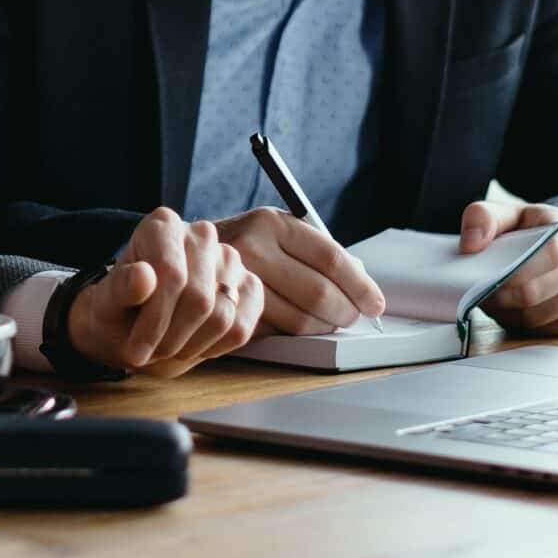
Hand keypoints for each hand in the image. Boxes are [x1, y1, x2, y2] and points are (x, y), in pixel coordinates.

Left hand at [66, 208, 262, 377]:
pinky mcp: (250, 287)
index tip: (135, 350)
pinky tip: (191, 343)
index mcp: (163, 225)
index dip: (154, 321)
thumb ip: (121, 289)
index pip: (171, 275)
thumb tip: (143, 276)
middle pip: (199, 299)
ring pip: (222, 317)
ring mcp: (230, 260)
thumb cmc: (119, 311)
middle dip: (171, 338)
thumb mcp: (107, 304)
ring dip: (190, 346)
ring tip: (167, 347)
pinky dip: (214, 348)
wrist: (135, 325)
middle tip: (150, 352)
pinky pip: (241, 329)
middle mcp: (201, 234)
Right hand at [213, 206, 387, 334]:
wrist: (182, 254)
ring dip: (322, 327)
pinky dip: (293, 334)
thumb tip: (364, 285)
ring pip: (299, 320)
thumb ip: (319, 253)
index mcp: (272, 222)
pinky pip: (275, 333)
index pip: (330, 258)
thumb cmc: (245, 244)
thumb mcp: (278, 232)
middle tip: (352, 317)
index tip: (375, 303)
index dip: (360, 286)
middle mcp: (252, 247)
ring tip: (326, 322)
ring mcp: (235, 280)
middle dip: (346, 312)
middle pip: (318, 293)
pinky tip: (295, 324)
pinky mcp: (226, 311)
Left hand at [458, 201, 557, 335]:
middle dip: (500, 296)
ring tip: (497, 298)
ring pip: (536, 317)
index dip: (516, 271)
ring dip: (507, 313)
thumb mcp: (508, 214)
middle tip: (480, 291)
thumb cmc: (532, 232)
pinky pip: (544, 332)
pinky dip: (523, 325)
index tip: (489, 275)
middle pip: (535, 292)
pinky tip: (517, 309)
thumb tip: (470, 245)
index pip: (551, 252)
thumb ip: (483, 218)